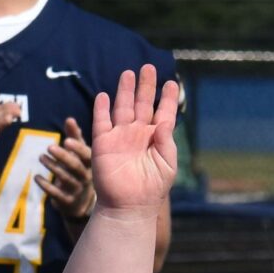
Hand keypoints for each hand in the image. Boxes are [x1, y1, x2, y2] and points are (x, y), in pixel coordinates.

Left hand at [34, 118, 97, 221]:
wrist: (81, 203)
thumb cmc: (79, 172)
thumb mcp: (79, 156)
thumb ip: (74, 138)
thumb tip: (69, 119)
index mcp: (91, 165)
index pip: (87, 156)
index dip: (78, 149)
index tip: (65, 140)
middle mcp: (86, 178)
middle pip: (76, 167)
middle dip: (63, 157)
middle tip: (49, 147)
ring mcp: (78, 190)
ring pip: (66, 179)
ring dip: (53, 167)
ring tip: (41, 157)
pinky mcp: (67, 201)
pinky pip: (56, 193)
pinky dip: (46, 185)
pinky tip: (36, 177)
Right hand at [91, 65, 181, 212]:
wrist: (129, 205)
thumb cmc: (153, 187)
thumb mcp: (167, 164)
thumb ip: (166, 142)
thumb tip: (164, 122)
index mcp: (156, 138)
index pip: (164, 113)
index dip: (167, 98)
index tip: (172, 82)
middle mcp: (138, 134)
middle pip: (142, 104)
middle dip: (145, 86)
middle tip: (148, 67)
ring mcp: (120, 137)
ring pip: (123, 108)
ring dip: (125, 91)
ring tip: (128, 73)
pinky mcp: (103, 143)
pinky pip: (102, 121)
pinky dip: (102, 108)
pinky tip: (104, 95)